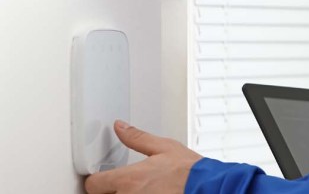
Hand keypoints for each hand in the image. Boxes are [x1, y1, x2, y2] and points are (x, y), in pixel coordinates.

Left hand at [84, 120, 202, 193]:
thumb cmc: (190, 171)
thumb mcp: (165, 147)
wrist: (208, 188)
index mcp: (129, 179)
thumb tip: (119, 127)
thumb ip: (137, 138)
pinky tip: (150, 193)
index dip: (97, 179)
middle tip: (128, 183)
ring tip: (142, 189)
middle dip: (111, 190)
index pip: (93, 184)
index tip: (102, 177)